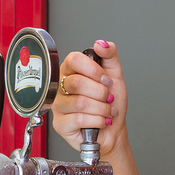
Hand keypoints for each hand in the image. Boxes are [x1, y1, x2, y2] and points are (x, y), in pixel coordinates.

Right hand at [51, 40, 127, 155]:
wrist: (113, 130)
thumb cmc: (111, 104)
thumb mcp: (115, 76)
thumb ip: (110, 56)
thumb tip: (101, 44)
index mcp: (72, 72)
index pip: (73, 60)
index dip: (94, 70)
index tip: (106, 80)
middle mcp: (61, 87)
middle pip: (77, 83)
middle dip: (101, 93)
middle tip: (108, 98)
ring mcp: (59, 106)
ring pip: (80, 102)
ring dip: (102, 109)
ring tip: (107, 111)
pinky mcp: (60, 124)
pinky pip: (79, 119)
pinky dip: (97, 121)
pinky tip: (101, 121)